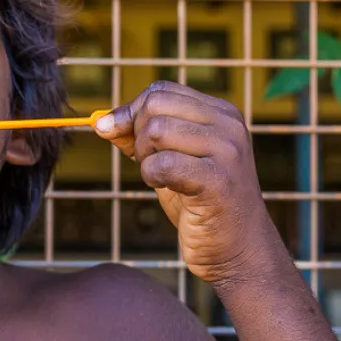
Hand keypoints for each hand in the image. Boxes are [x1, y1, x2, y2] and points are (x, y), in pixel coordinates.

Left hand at [93, 81, 278, 284]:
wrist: (238, 250)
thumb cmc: (201, 203)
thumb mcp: (169, 160)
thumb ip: (139, 136)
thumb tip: (101, 121)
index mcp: (221, 113)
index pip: (161, 90)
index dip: (132, 112)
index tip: (124, 137)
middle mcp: (229, 125)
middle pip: (155, 106)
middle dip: (137, 135)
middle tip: (150, 164)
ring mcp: (228, 152)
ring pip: (155, 131)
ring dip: (145, 159)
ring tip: (162, 179)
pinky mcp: (219, 182)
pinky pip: (162, 164)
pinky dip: (152, 177)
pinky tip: (168, 189)